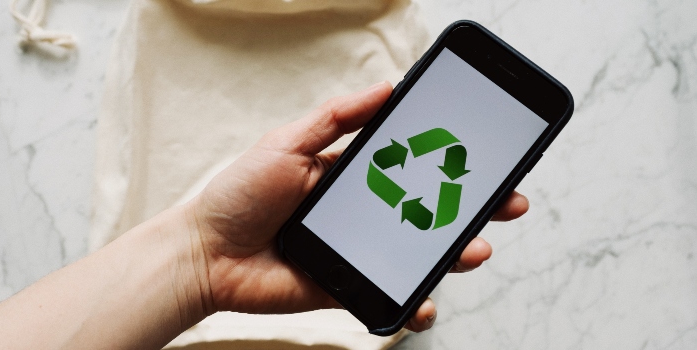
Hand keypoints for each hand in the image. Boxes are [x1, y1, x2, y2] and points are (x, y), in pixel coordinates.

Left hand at [183, 81, 528, 332]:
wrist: (204, 253)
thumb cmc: (239, 194)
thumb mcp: (288, 142)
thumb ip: (338, 117)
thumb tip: (388, 87)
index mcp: (349, 175)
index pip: (412, 167)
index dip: (450, 164)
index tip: (485, 159)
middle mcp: (359, 213)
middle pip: (427, 211)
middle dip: (471, 208)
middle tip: (507, 203)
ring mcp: (355, 251)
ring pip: (416, 253)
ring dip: (454, 253)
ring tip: (475, 249)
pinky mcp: (345, 286)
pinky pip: (387, 295)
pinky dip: (412, 304)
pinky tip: (426, 302)